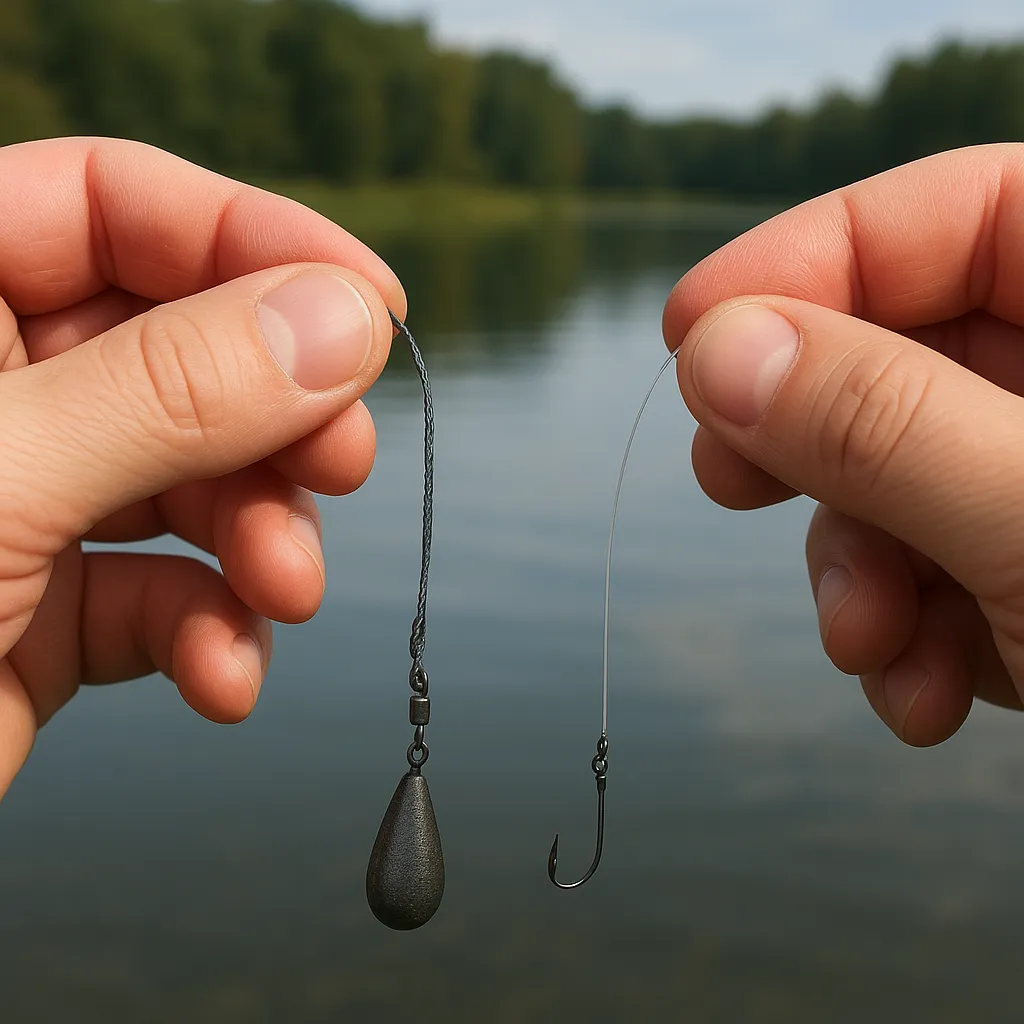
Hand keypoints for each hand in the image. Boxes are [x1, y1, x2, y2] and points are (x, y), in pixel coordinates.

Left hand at [0, 137, 404, 796]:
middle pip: (181, 351)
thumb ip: (170, 392)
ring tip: (288, 592)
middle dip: (277, 415)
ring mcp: (17, 507)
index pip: (111, 207)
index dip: (254, 241)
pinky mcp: (40, 615)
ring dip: (261, 539)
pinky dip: (213, 634)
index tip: (369, 307)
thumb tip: (339, 320)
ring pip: (191, 480)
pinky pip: (161, 596)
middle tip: (344, 463)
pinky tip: (224, 677)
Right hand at [663, 143, 1023, 746]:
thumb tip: (717, 350)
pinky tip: (922, 693)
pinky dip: (909, 633)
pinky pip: (936, 567)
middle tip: (722, 477)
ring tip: (869, 647)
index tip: (688, 335)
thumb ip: (882, 424)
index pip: (957, 214)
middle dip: (810, 438)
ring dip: (859, 570)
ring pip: (902, 477)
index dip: (806, 262)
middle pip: (907, 353)